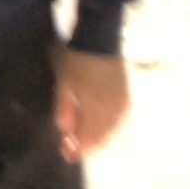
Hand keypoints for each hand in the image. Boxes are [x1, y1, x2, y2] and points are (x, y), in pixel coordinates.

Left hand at [53, 46, 128, 160]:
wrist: (99, 35)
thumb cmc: (76, 57)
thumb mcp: (63, 81)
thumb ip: (63, 107)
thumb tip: (64, 130)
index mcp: (97, 107)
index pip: (88, 138)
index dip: (76, 148)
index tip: (65, 153)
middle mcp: (114, 110)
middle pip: (101, 138)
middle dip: (86, 145)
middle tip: (70, 148)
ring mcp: (122, 103)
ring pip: (110, 131)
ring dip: (96, 138)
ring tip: (80, 138)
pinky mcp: (126, 96)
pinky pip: (117, 121)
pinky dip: (106, 128)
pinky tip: (96, 127)